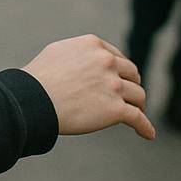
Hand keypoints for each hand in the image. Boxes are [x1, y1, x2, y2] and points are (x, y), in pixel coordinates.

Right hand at [22, 35, 154, 139]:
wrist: (32, 100)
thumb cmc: (38, 79)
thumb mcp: (60, 52)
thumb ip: (81, 53)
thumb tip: (89, 59)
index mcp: (94, 46)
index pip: (118, 57)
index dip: (121, 71)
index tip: (121, 80)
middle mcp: (107, 61)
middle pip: (132, 74)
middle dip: (131, 85)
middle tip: (129, 97)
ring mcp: (113, 85)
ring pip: (138, 95)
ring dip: (138, 105)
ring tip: (136, 113)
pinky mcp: (115, 109)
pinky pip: (138, 118)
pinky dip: (145, 127)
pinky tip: (148, 134)